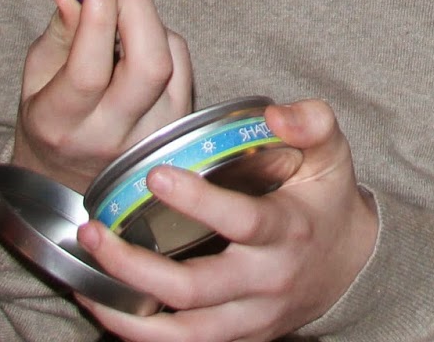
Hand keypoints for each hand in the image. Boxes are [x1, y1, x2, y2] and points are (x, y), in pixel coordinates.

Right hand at [12, 0, 192, 191]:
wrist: (69, 177)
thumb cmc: (51, 116)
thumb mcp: (39, 72)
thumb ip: (61, 29)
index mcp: (62, 126)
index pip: (88, 72)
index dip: (98, 19)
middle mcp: (111, 137)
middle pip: (148, 67)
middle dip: (137, 12)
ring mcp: (152, 137)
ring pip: (170, 61)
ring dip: (148, 23)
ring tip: (120, 22)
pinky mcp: (178, 127)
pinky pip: (182, 64)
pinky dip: (163, 39)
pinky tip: (139, 44)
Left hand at [75, 100, 377, 340]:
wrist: (349, 267)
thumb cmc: (328, 202)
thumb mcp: (332, 153)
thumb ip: (311, 123)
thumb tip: (273, 114)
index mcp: (288, 231)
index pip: (241, 221)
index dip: (198, 202)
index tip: (155, 176)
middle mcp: (266, 281)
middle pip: (195, 288)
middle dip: (136, 265)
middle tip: (94, 232)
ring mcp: (249, 318)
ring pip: (181, 333)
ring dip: (126, 309)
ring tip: (85, 276)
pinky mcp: (235, 339)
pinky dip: (137, 334)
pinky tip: (104, 306)